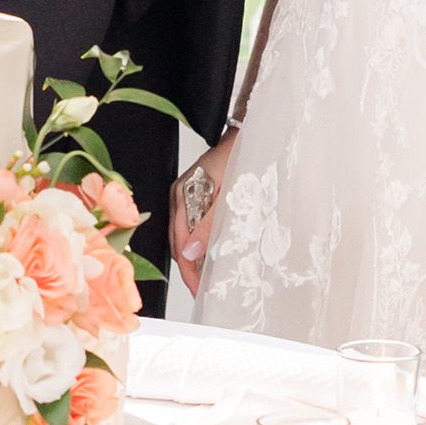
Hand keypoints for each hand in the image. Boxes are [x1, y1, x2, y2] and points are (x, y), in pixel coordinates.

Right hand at [170, 130, 237, 294]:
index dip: (189, 271)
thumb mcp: (228, 197)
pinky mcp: (193, 195)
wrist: (247, 135)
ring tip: (209, 275)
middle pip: (178, 243)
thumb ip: (209, 226)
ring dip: (195, 256)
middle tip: (206, 288)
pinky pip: (190, 224)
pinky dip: (199, 241)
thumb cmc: (241, 158)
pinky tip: (210, 251)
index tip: (199, 289)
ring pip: (184, 235)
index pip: (179, 244)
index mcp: (183, 196)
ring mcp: (184, 196)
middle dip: (190, 268)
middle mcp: (179, 196)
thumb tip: (192, 253)